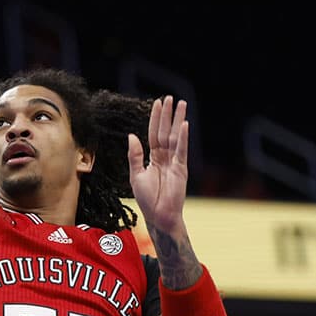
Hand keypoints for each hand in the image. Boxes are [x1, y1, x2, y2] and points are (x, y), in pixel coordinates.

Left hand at [127, 96, 188, 233]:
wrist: (159, 216)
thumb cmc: (147, 199)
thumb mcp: (136, 175)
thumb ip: (135, 155)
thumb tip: (132, 135)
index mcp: (153, 158)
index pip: (154, 134)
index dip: (155, 119)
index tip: (157, 103)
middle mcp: (165, 157)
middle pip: (166, 131)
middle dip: (167, 115)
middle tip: (170, 98)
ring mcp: (174, 162)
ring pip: (175, 137)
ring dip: (177, 120)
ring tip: (181, 104)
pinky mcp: (181, 169)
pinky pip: (182, 150)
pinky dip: (183, 137)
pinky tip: (184, 124)